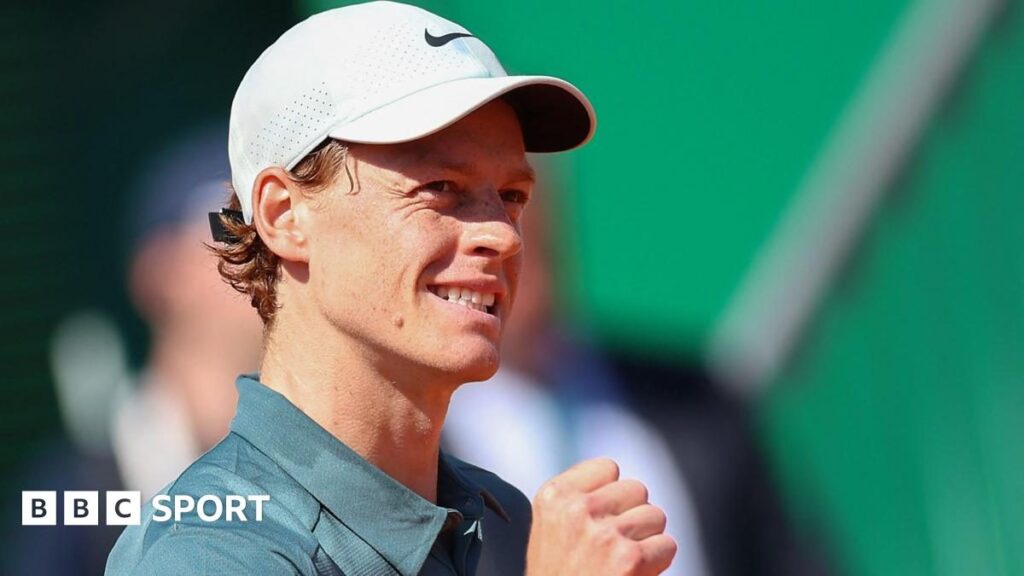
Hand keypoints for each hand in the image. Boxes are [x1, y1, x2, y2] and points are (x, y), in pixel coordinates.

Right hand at [525, 458, 676, 575]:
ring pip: (656, 515)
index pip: (608, 468)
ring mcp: (605, 533)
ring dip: (647, 538)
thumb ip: (578, 500)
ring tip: (624, 560)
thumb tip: (617, 483)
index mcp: (554, 496)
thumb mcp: (551, 529)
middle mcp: (577, 509)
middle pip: (636, 489)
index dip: (612, 493)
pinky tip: (636, 574)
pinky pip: (667, 545)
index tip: (602, 516)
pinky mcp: (630, 559)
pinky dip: (658, 562)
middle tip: (615, 543)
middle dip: (633, 515)